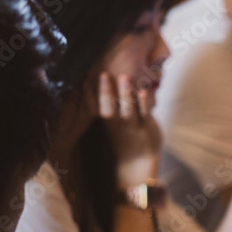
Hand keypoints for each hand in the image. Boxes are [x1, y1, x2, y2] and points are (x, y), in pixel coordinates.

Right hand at [97, 72, 161, 187]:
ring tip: (124, 77)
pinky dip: (144, 104)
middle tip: (103, 74)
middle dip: (105, 92)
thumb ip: (108, 104)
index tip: (85, 80)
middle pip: (108, 109)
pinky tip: (144, 92)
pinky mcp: (147, 127)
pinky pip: (145, 115)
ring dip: (125, 94)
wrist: (139, 158)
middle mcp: (117, 123)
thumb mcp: (113, 121)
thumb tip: (99, 80)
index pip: (94, 109)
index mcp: (106, 121)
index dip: (88, 96)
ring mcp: (132, 125)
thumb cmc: (124, 134)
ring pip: (127, 110)